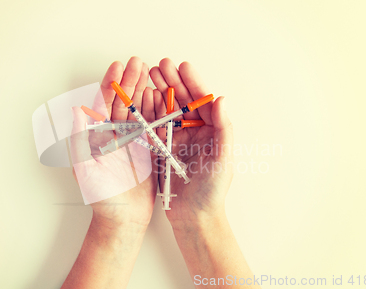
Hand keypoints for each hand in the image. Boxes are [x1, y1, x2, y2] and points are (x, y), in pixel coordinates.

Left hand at [70, 56, 157, 227]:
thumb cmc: (101, 198)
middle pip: (122, 102)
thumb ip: (80, 139)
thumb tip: (76, 109)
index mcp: (98, 136)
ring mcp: (131, 141)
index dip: (110, 84)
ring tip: (152, 73)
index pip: (103, 104)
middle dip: (130, 82)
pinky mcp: (147, 150)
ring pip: (138, 110)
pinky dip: (157, 110)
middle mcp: (114, 135)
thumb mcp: (85, 168)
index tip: (118, 67)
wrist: (123, 219)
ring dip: (143, 91)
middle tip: (138, 62)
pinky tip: (161, 96)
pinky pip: (152, 126)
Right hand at [150, 58, 233, 227]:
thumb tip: (221, 99)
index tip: (182, 66)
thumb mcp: (223, 158)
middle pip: (182, 102)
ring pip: (167, 111)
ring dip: (158, 92)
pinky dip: (148, 112)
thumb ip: (224, 128)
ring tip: (148, 75)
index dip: (192, 83)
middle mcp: (195, 132)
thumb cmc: (213, 190)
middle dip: (172, 82)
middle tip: (160, 65)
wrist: (194, 216)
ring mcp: (177, 140)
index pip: (202, 102)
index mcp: (212, 131)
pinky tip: (141, 98)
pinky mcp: (162, 150)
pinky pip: (154, 127)